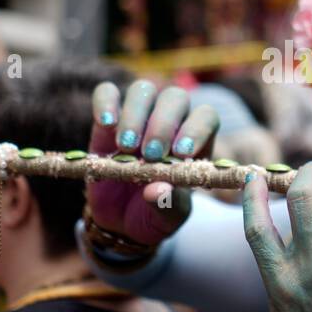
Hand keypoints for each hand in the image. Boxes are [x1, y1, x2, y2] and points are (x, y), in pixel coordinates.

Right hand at [85, 79, 219, 246]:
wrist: (121, 220)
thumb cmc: (154, 214)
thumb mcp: (166, 218)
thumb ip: (167, 205)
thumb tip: (157, 189)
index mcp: (194, 142)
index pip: (206, 117)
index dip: (196, 128)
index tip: (180, 153)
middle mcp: (170, 122)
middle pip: (175, 98)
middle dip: (163, 123)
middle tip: (150, 154)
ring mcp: (138, 116)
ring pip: (143, 90)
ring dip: (136, 113)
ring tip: (126, 147)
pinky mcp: (108, 119)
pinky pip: (107, 92)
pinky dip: (105, 102)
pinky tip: (105, 123)